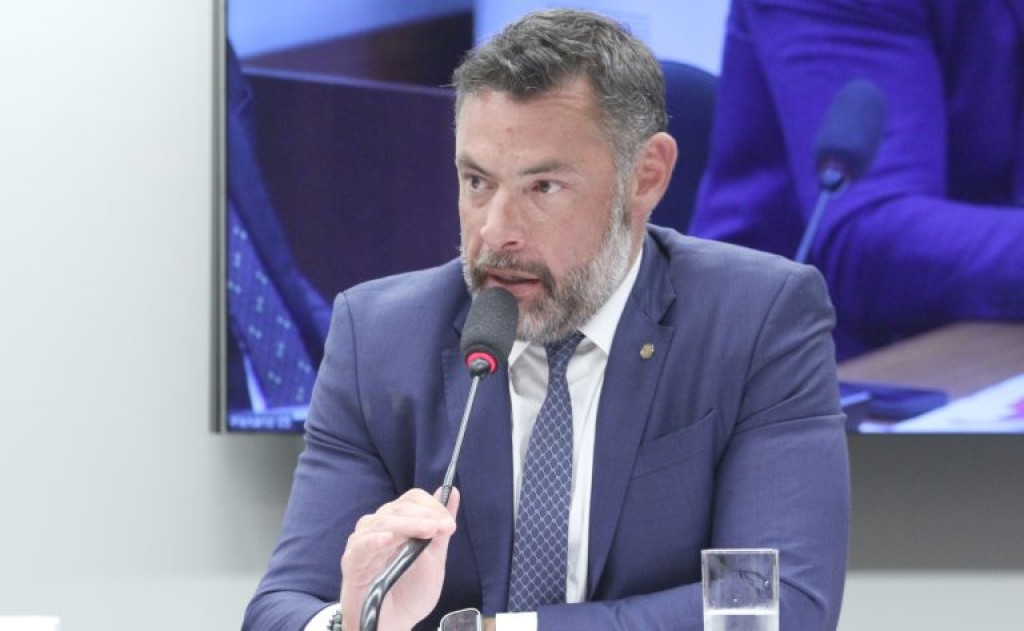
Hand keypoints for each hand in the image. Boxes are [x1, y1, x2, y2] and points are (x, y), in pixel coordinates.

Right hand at [340, 487, 459, 630]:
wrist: (395, 626)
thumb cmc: (410, 592)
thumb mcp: (434, 558)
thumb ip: (440, 526)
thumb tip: (452, 491)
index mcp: (399, 524)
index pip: (411, 500)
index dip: (431, 506)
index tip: (449, 523)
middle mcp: (379, 528)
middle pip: (398, 509)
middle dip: (424, 516)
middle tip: (443, 527)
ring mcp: (363, 544)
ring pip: (382, 523)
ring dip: (407, 525)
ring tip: (427, 531)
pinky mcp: (352, 563)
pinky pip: (360, 546)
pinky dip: (373, 540)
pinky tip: (388, 540)